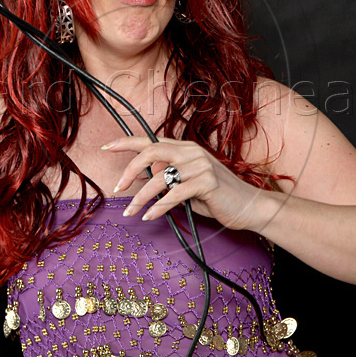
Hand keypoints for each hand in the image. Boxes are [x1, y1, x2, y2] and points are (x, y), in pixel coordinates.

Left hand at [102, 136, 267, 230]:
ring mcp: (201, 165)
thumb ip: (167, 178)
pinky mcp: (207, 182)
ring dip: (141, 197)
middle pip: (151, 152)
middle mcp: (191, 151)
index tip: (106, 147)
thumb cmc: (216, 197)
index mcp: (185, 148)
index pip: (150, 140)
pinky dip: (158, 207)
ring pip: (159, 178)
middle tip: (117, 188)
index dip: (126, 142)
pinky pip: (174, 194)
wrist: (249, 206)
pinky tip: (150, 216)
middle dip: (130, 170)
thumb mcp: (187, 185)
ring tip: (131, 212)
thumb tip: (142, 179)